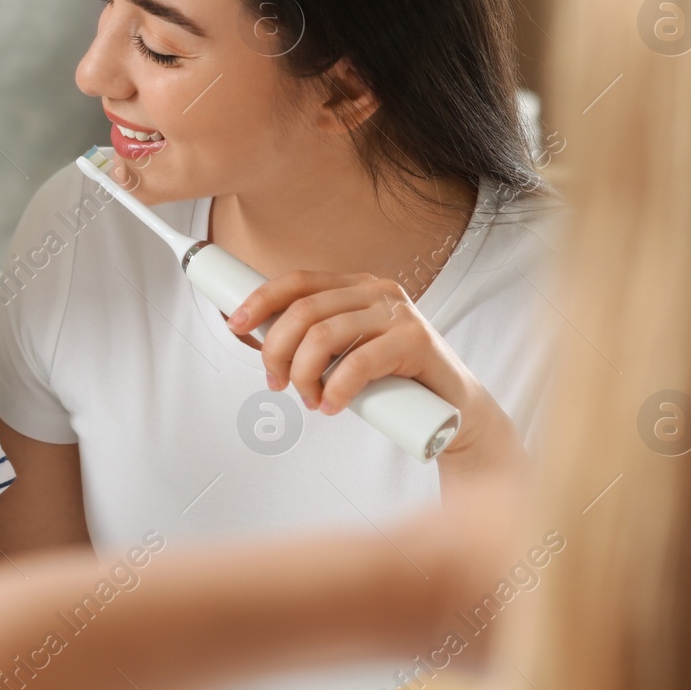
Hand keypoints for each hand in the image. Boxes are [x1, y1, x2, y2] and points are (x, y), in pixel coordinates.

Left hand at [226, 271, 526, 476]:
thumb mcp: (348, 353)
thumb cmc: (394, 380)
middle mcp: (376, 290)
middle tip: (276, 384)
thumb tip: (264, 346)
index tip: (235, 325)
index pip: (297, 281)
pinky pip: (357, 362)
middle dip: (276, 351)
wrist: (455, 408)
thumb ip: (317, 342)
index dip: (260, 300)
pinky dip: (334, 389)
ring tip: (309, 400)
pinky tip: (331, 406)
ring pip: (322, 336)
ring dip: (303, 375)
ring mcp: (397, 312)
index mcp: (356, 285)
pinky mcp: (415, 340)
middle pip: (302, 311)